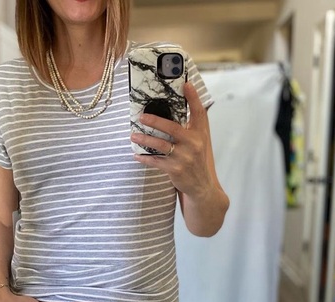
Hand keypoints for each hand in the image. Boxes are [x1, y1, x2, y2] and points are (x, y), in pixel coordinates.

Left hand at [131, 82, 213, 197]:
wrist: (201, 185)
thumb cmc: (196, 160)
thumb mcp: (198, 142)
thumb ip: (190, 127)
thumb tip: (174, 110)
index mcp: (200, 133)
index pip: (198, 112)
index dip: (193, 97)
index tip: (186, 83)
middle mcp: (194, 143)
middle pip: (172, 128)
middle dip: (155, 121)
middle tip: (141, 117)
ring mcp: (185, 157)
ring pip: (160, 145)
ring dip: (145, 140)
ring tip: (133, 136)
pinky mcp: (176, 169)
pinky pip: (156, 161)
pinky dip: (145, 158)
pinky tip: (137, 155)